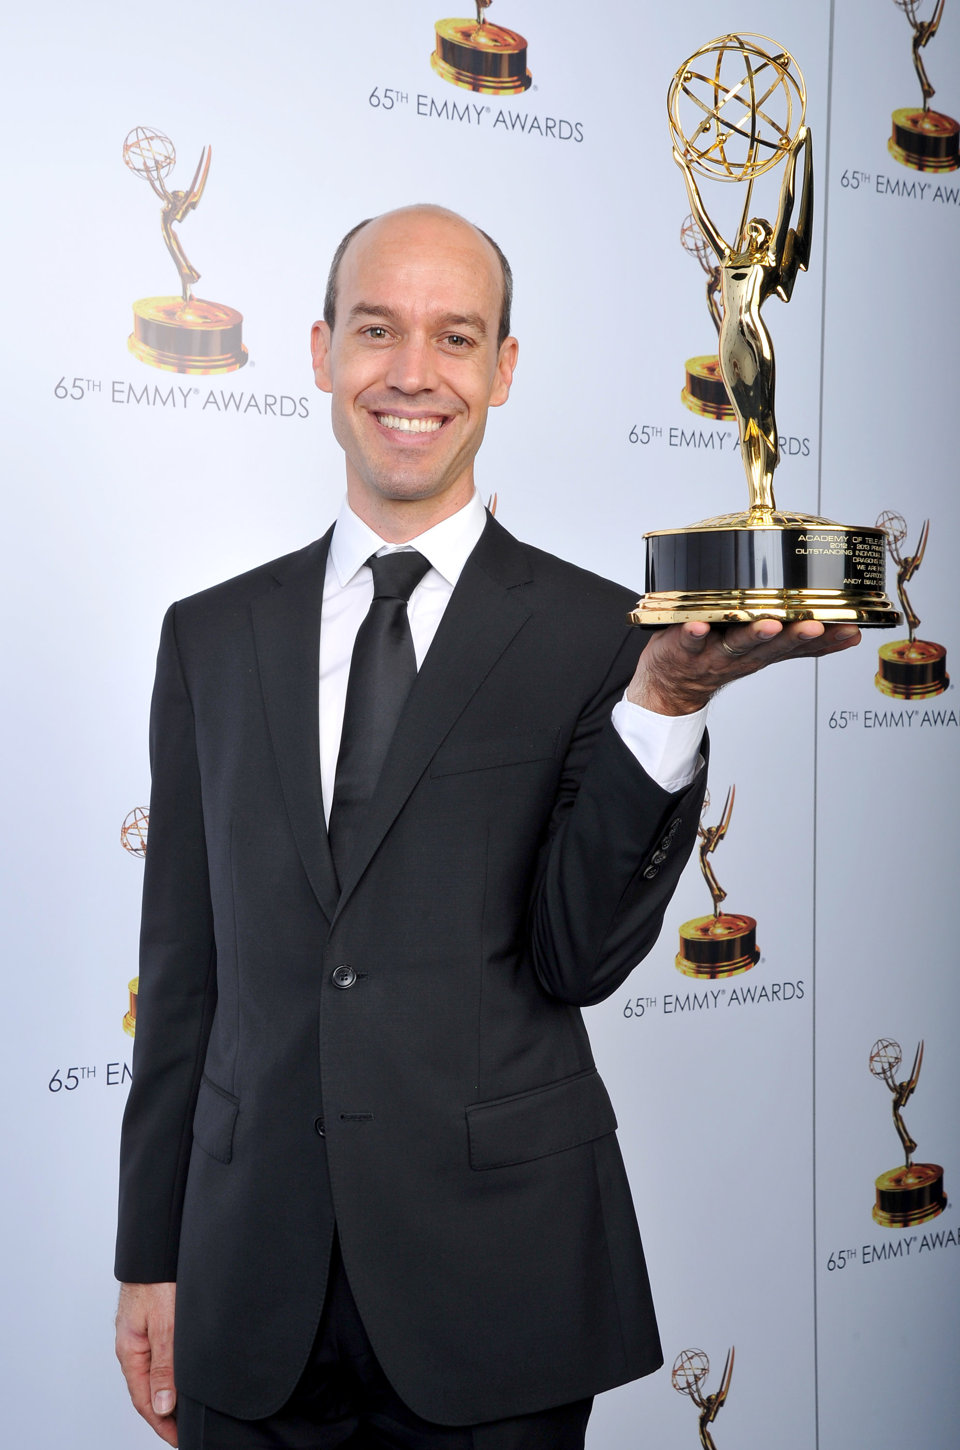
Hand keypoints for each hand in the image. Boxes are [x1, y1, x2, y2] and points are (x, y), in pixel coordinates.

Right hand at [116, 1281, 177, 1445]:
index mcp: (130, 1351)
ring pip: (154, 1371)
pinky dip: (170, 1371)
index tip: (180, 1439)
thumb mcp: (165, 1326)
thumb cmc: (157, 1280)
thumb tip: (163, 1406)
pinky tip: (183, 1374)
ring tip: (187, 1409)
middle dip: (166, 1414)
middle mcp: (132, 1345)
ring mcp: (141, 1333)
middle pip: (147, 1389)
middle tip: (186, 1430)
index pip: (144, 1400)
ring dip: (169, 1393)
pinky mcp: (152, 1321)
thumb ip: (164, 1366)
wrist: (158, 1247)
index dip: (163, 1424)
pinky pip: (159, 1355)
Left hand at [627, 619, 860, 715]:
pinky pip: (689, 641)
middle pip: (773, 646)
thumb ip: (800, 644)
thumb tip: (849, 634)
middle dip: (795, 636)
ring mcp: (714, 653)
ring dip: (753, 635)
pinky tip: (698, 624)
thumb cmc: (718, 657)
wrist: (671, 684)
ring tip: (768, 625)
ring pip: (737, 644)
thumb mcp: (765, 653)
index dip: (826, 640)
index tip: (849, 629)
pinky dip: (693, 633)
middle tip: (814, 626)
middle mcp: (743, 655)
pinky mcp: (684, 648)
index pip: (800, 647)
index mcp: (764, 652)